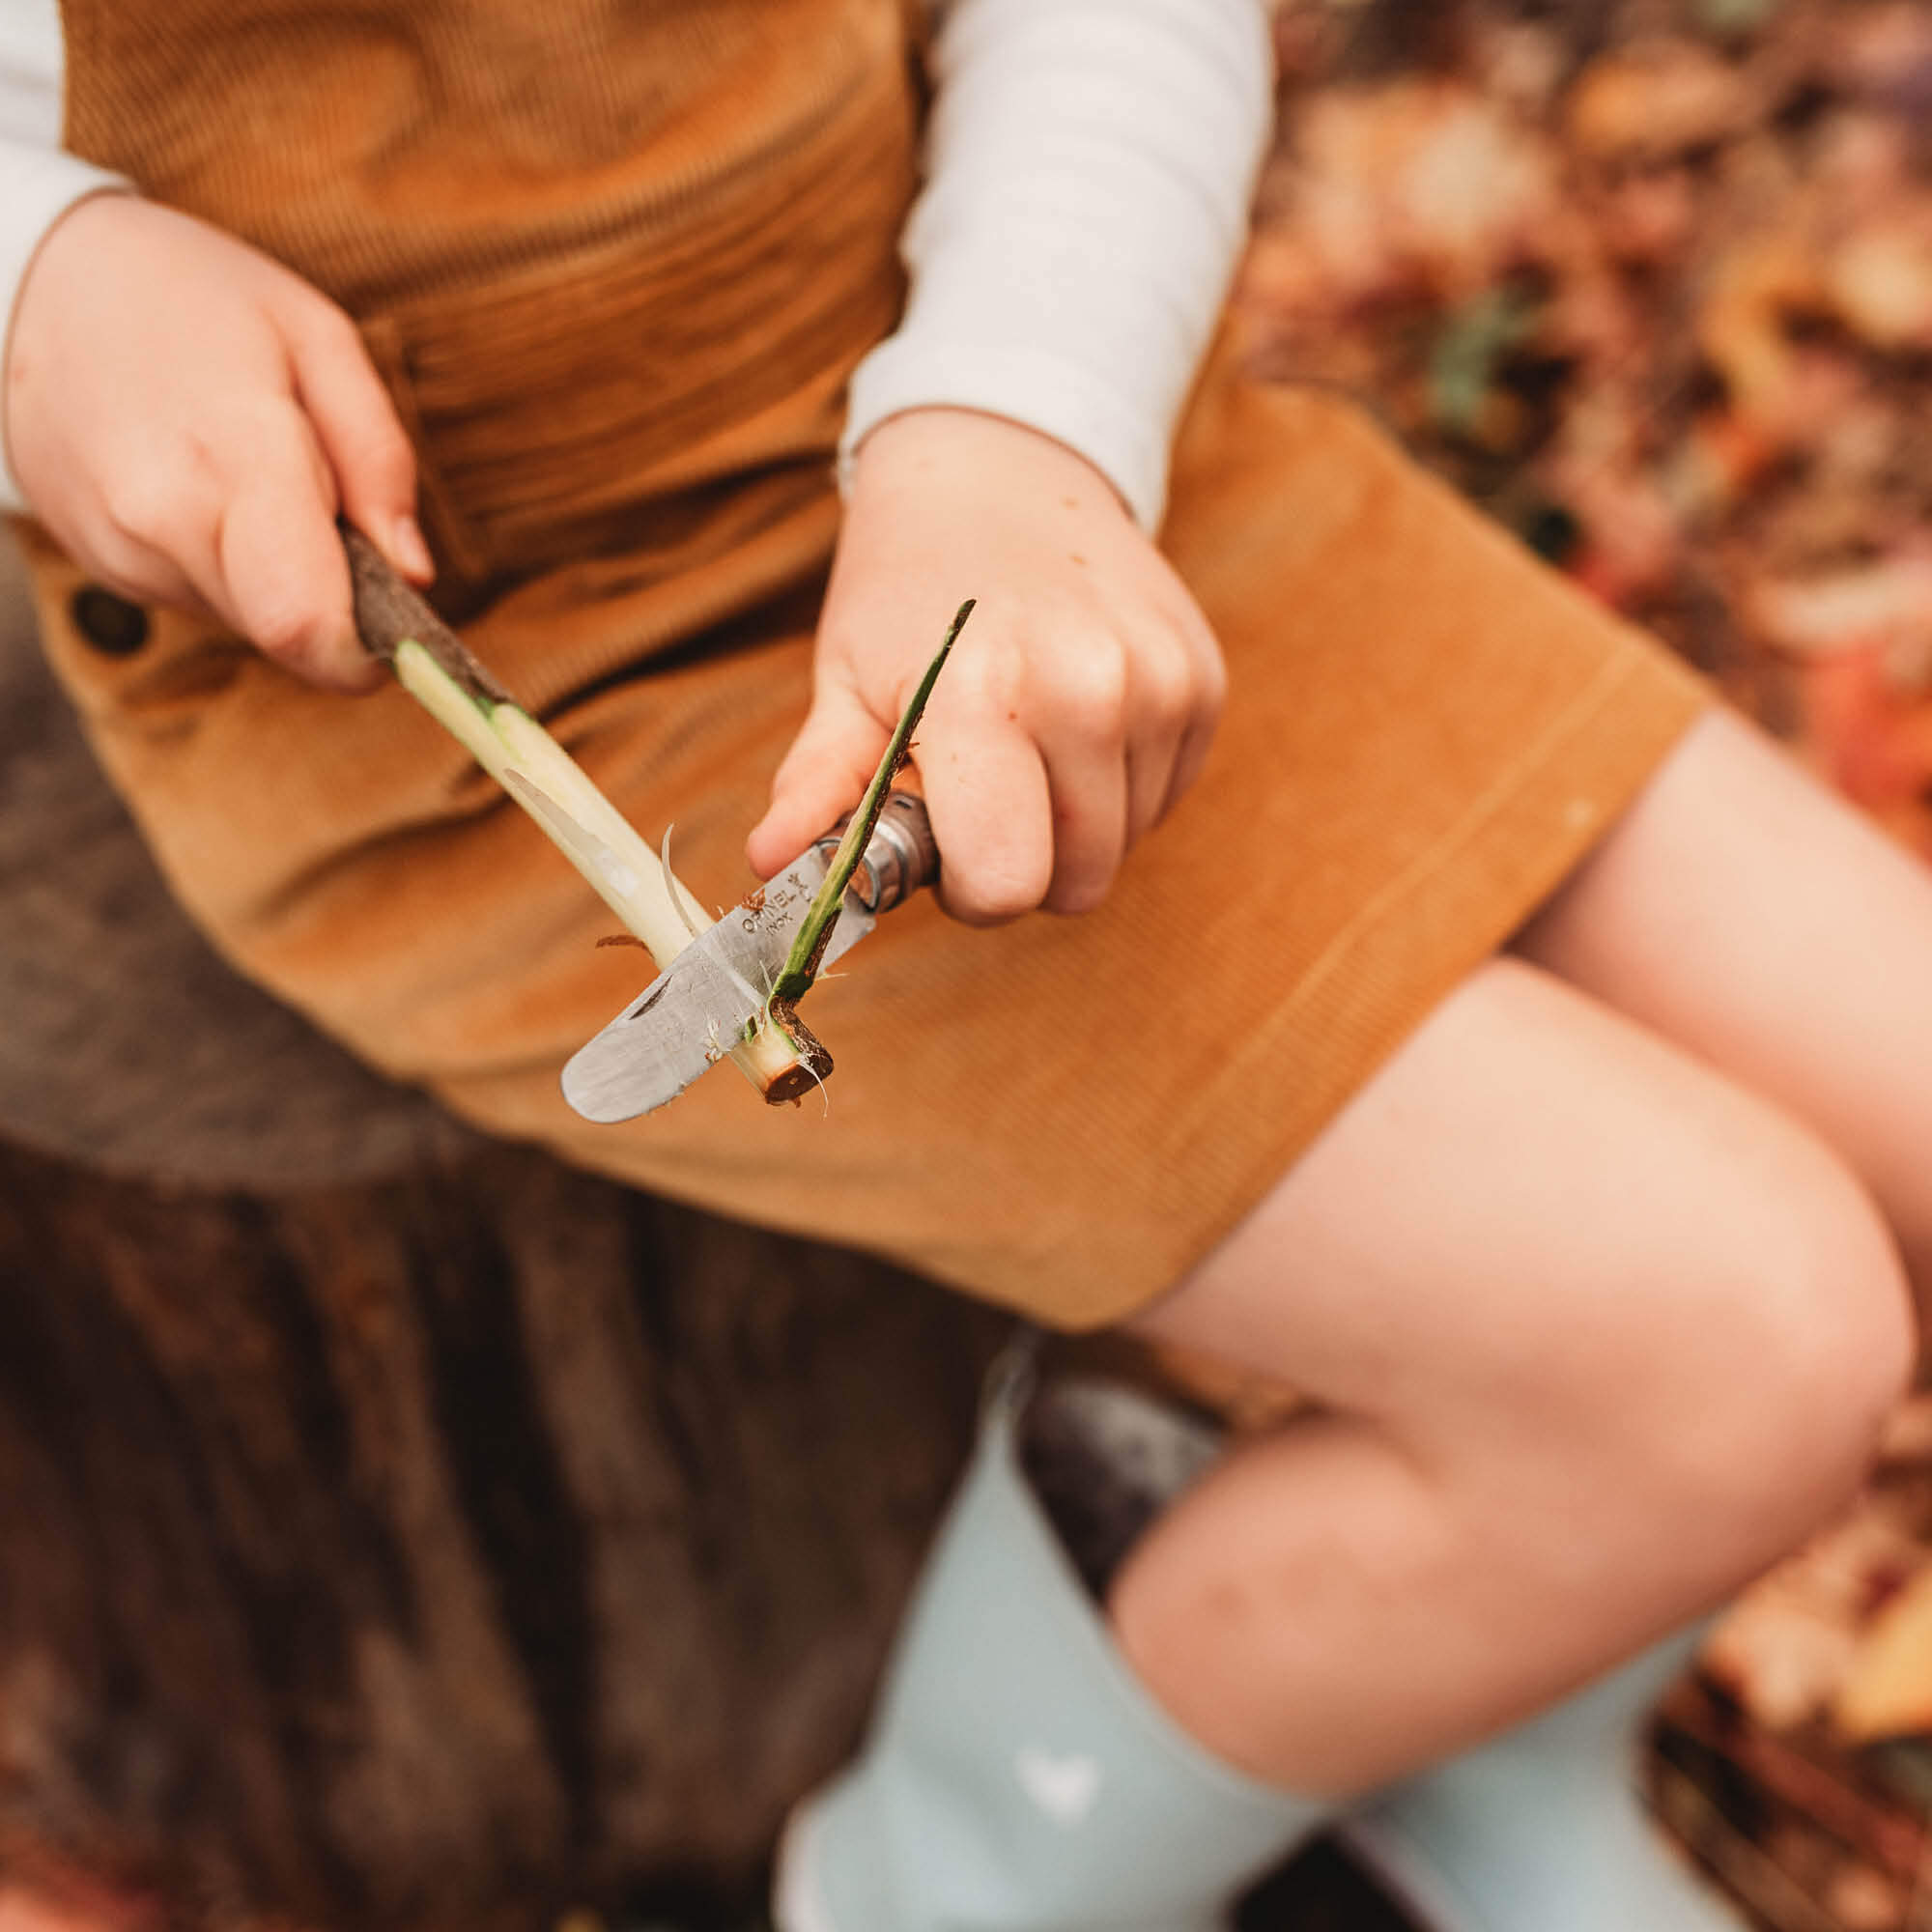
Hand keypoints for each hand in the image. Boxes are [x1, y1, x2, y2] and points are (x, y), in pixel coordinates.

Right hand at [3, 194, 430, 690]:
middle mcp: (166, 523)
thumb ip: (380, 461)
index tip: (402, 626)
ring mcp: (123, 552)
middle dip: (336, 601)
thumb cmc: (193, 298)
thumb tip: (416, 573)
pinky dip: (230, 564)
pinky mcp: (103, 565)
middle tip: (331, 512)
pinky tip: (205, 488)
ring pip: (249, 621)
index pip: (307, 626)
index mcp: (235, 460)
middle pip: (289, 636)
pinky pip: (202, 598)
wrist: (33, 283)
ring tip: (253, 477)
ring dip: (280, 576)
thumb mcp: (318, 339)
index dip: (368, 650)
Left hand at [747, 409, 1225, 921]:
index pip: (1006, 884)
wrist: (1002, 468)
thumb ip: (822, 784)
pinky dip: (1120, 783)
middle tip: (982, 793)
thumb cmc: (908, 588)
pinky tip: (1079, 719)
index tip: (946, 846)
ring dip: (1075, 822)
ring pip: (1126, 844)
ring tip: (1029, 741)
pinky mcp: (1203, 680)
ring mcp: (1160, 684)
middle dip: (1024, 861)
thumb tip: (772, 863)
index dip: (971, 892)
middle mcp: (1090, 690)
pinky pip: (1166, 796)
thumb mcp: (847, 678)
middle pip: (1078, 882)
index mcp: (984, 697)